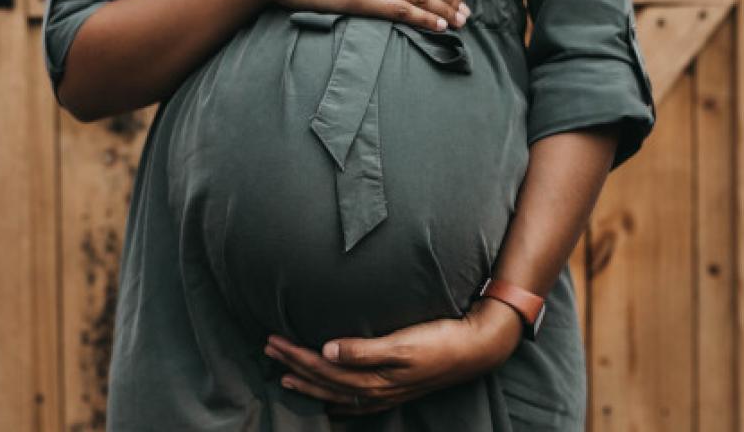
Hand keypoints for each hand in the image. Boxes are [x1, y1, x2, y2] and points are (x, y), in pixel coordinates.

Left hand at [263, 297, 523, 415]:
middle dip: (293, 366)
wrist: (475, 348)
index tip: (273, 340)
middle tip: (268, 349)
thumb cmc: (439, 340)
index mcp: (373, 377)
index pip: (322, 368)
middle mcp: (376, 390)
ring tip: (284, 374)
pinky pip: (356, 403)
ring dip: (308, 383)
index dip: (295, 355)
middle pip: (324, 380)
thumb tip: (326, 350)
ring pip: (336, 392)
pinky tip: (328, 402)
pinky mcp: (396, 390)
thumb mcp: (402, 342)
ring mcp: (386, 393)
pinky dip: (336, 402)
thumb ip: (363, 349)